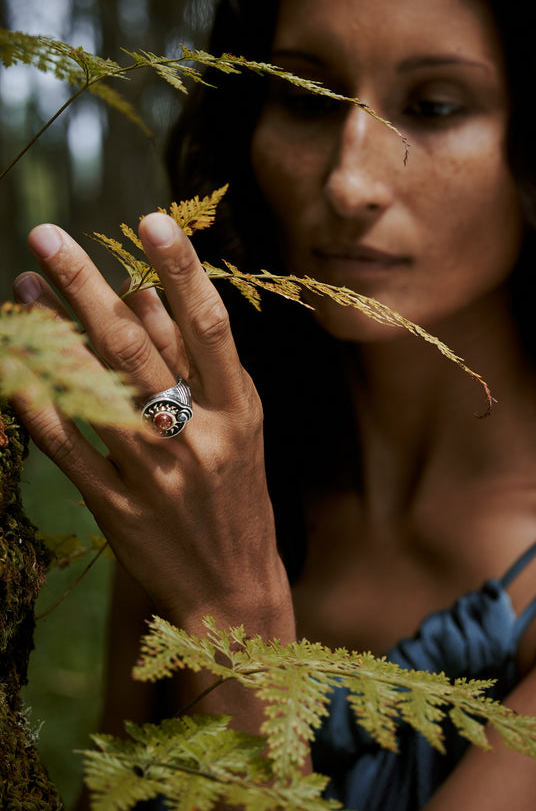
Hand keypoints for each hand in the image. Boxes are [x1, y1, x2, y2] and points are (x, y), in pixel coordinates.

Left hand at [13, 213, 290, 633]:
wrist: (234, 590)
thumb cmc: (238, 495)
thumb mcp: (238, 425)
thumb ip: (197, 363)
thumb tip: (146, 295)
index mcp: (238, 411)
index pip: (209, 327)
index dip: (181, 271)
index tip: (150, 220)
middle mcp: (199, 438)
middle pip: (137, 348)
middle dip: (88, 285)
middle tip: (47, 234)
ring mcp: (156, 476)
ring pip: (97, 390)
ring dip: (55, 333)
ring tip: (25, 285)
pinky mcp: (119, 510)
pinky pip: (69, 450)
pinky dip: (40, 407)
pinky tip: (15, 369)